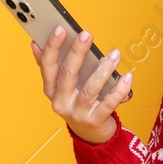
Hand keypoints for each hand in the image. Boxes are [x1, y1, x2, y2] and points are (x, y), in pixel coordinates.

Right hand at [31, 24, 131, 144]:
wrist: (90, 134)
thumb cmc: (77, 102)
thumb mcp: (61, 87)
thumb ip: (51, 66)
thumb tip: (35, 44)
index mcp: (51, 89)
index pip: (47, 65)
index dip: (52, 47)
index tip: (60, 29)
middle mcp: (61, 101)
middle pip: (67, 74)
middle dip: (77, 52)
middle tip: (87, 34)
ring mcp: (77, 113)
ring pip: (90, 89)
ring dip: (104, 69)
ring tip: (115, 54)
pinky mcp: (95, 120)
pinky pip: (109, 103)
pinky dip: (120, 89)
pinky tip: (127, 77)